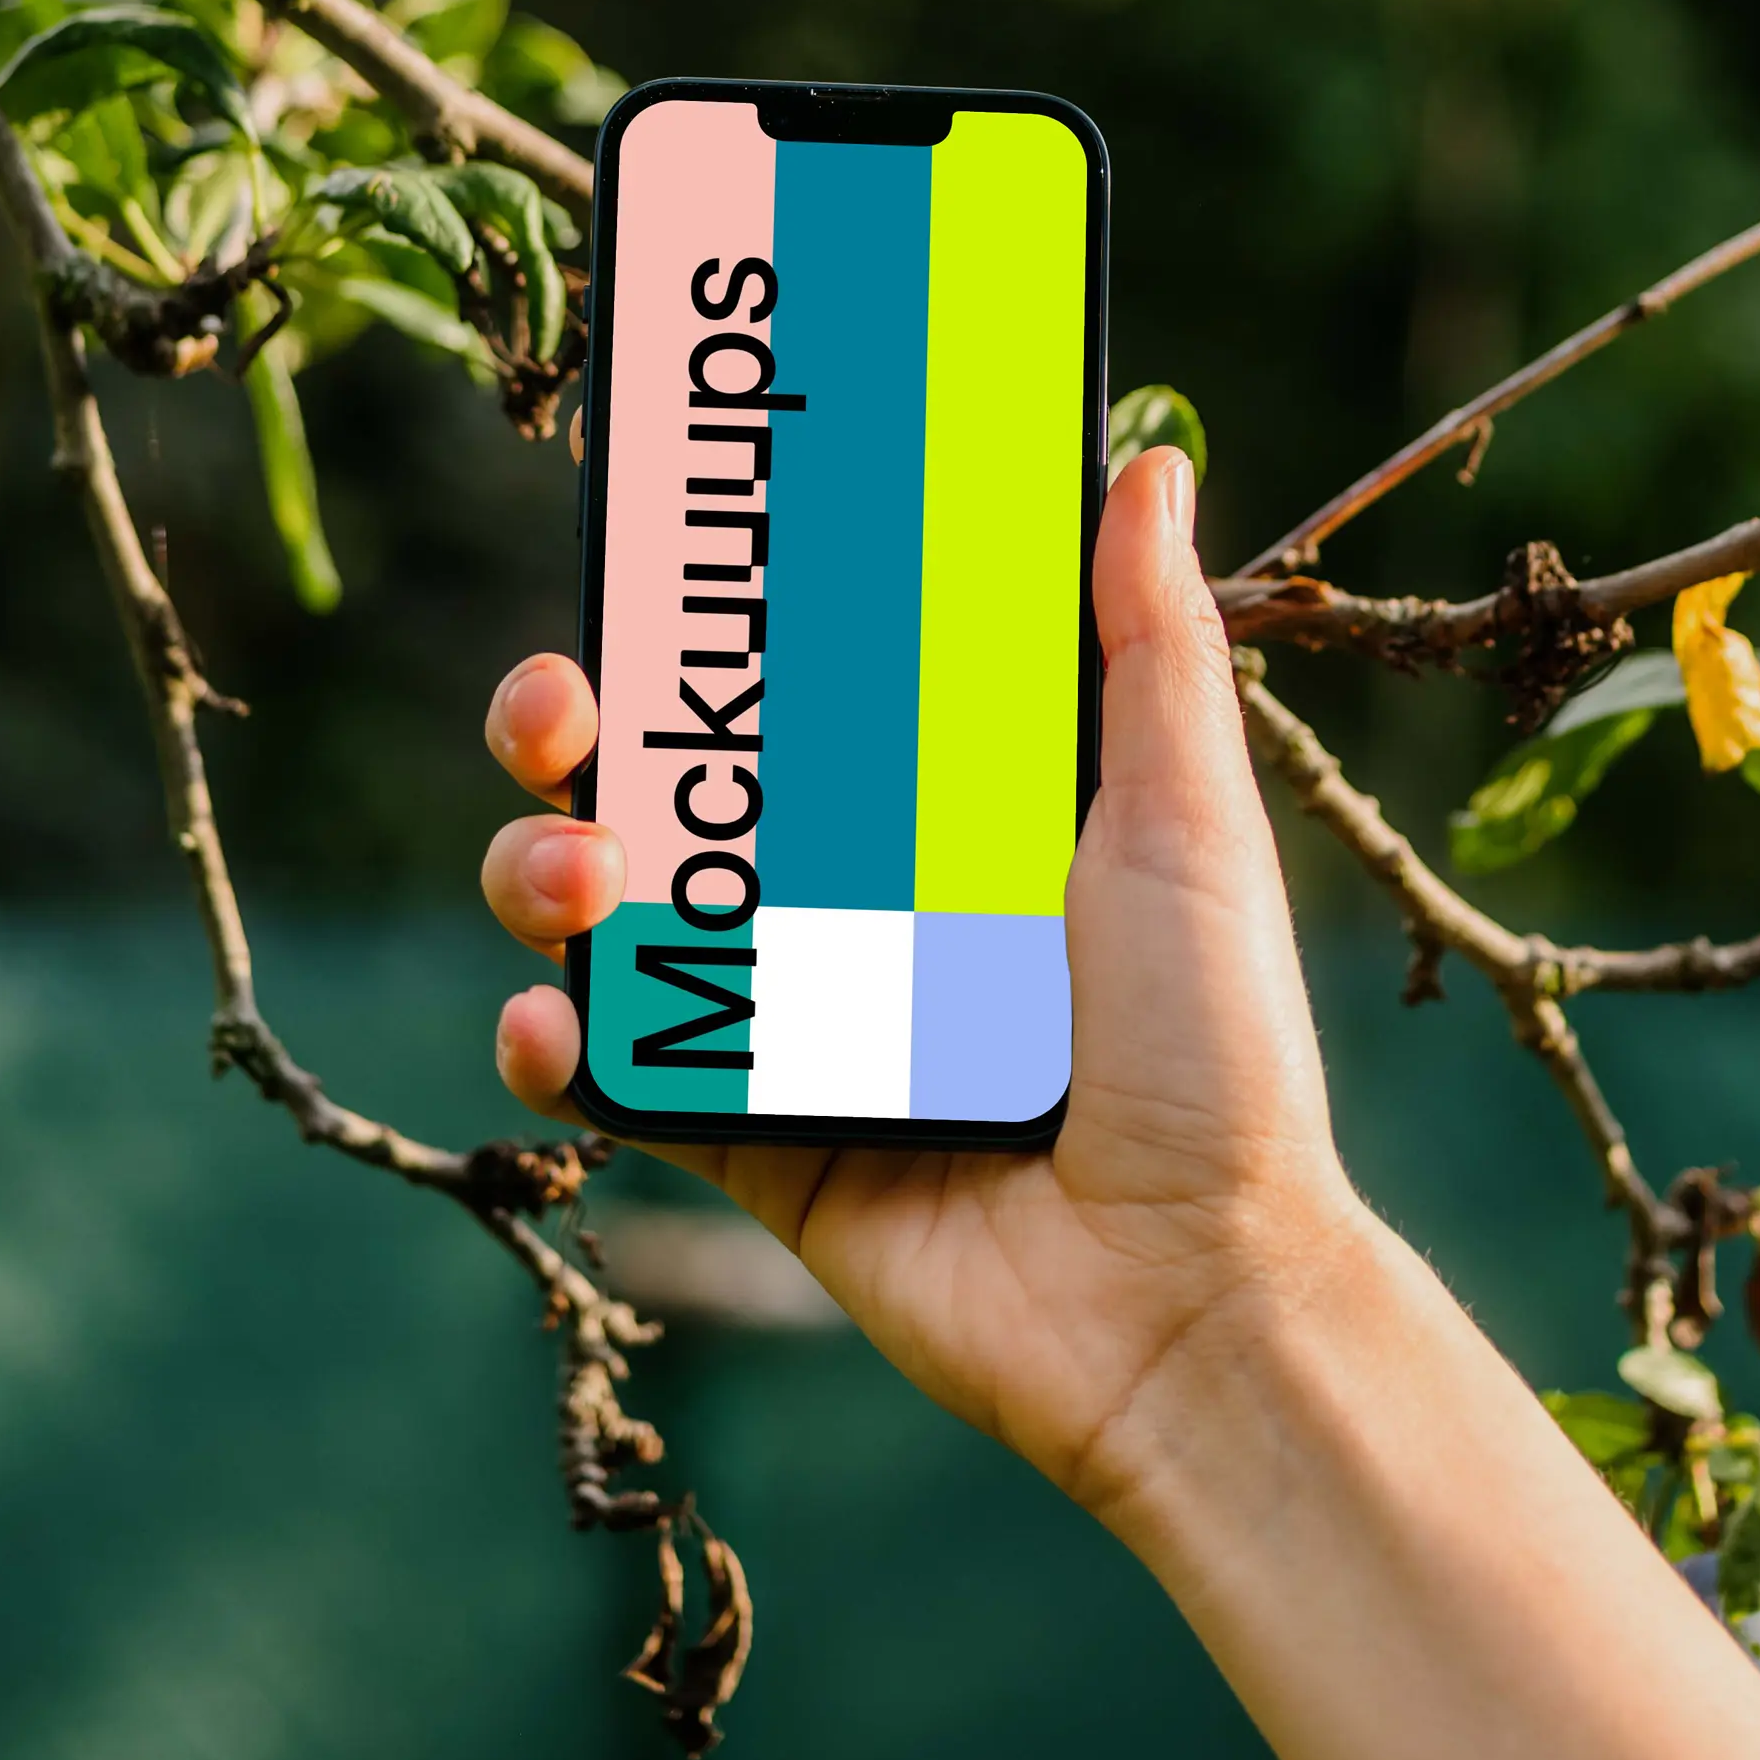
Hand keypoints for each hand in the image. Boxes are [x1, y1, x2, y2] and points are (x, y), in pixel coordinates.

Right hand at [478, 441, 1373, 1513]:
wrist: (1191, 1299)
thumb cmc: (1217, 1056)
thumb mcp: (1188, 822)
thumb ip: (1150, 648)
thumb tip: (1147, 460)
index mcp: (943, 808)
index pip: (792, 677)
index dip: (708, 609)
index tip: (652, 532)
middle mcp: (849, 899)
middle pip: (663, 777)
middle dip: (573, 721)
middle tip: (560, 704)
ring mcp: (789, 1019)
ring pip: (609, 911)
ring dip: (542, 864)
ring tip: (577, 872)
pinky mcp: (752, 1142)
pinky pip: (613, 1078)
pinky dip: (549, 1039)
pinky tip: (550, 1017)